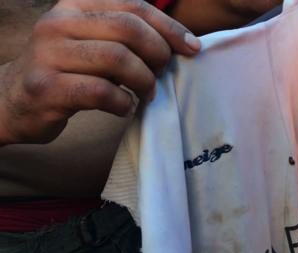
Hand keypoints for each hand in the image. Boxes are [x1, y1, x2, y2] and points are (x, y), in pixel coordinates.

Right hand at [0, 0, 200, 144]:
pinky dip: (123, 103)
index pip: (134, 6)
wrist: (11, 100)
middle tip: (162, 75)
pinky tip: (125, 108)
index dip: (170, 27)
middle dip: (158, 54)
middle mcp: (59, 22)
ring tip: (146, 95)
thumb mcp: (92, 42)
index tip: (192, 48)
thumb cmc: (66, 72)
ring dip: (143, 81)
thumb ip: (126, 36)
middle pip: (129, 29)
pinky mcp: (45, 87)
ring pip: (117, 59)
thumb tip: (181, 43)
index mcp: (76, 5)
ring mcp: (48, 53)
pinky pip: (101, 92)